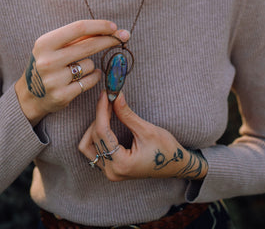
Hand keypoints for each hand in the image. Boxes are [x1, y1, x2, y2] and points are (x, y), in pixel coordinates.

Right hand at [15, 20, 129, 125]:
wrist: (29, 96)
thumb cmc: (47, 64)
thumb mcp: (53, 46)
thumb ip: (77, 38)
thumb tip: (110, 28)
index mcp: (44, 43)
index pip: (78, 28)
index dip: (99, 26)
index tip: (114, 26)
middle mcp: (48, 61)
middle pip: (88, 45)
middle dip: (110, 40)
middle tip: (124, 36)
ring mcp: (55, 80)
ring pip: (90, 65)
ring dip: (91, 65)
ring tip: (78, 68)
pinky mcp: (62, 96)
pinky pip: (90, 81)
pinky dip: (94, 77)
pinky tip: (87, 76)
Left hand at [79, 91, 207, 180]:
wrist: (176, 166)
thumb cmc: (166, 150)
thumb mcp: (147, 130)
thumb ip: (127, 114)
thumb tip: (115, 95)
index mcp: (121, 164)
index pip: (102, 132)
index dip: (102, 109)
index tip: (105, 94)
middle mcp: (112, 171)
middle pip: (94, 137)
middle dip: (100, 115)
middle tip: (109, 99)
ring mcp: (110, 172)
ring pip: (87, 146)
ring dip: (94, 127)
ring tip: (108, 113)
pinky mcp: (110, 168)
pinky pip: (94, 150)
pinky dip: (96, 136)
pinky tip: (106, 123)